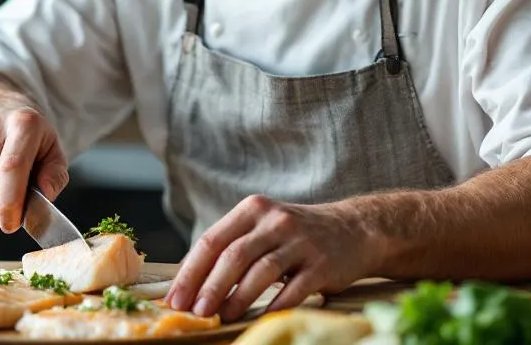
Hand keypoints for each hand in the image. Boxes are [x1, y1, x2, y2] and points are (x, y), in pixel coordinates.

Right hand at [0, 106, 68, 233]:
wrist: (2, 114)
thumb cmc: (32, 140)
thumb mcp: (53, 151)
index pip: (12, 167)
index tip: (13, 224)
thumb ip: (56, 175)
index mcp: (22, 123)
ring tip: (3, 194)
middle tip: (13, 214)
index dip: (11, 202)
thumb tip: (45, 193)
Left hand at [165, 195, 378, 322]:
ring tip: (222, 317)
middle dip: (209, 287)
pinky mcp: (322, 264)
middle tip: (195, 313)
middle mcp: (274, 221)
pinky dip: (274, 306)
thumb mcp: (263, 228)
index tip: (175, 298)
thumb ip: (233, 247)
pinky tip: (259, 319)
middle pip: (233, 256)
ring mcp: (300, 241)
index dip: (191, 272)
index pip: (212, 240)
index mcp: (252, 210)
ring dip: (238, 298)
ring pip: (260, 271)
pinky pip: (293, 289)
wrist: (355, 229)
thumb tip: (192, 284)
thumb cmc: (297, 235)